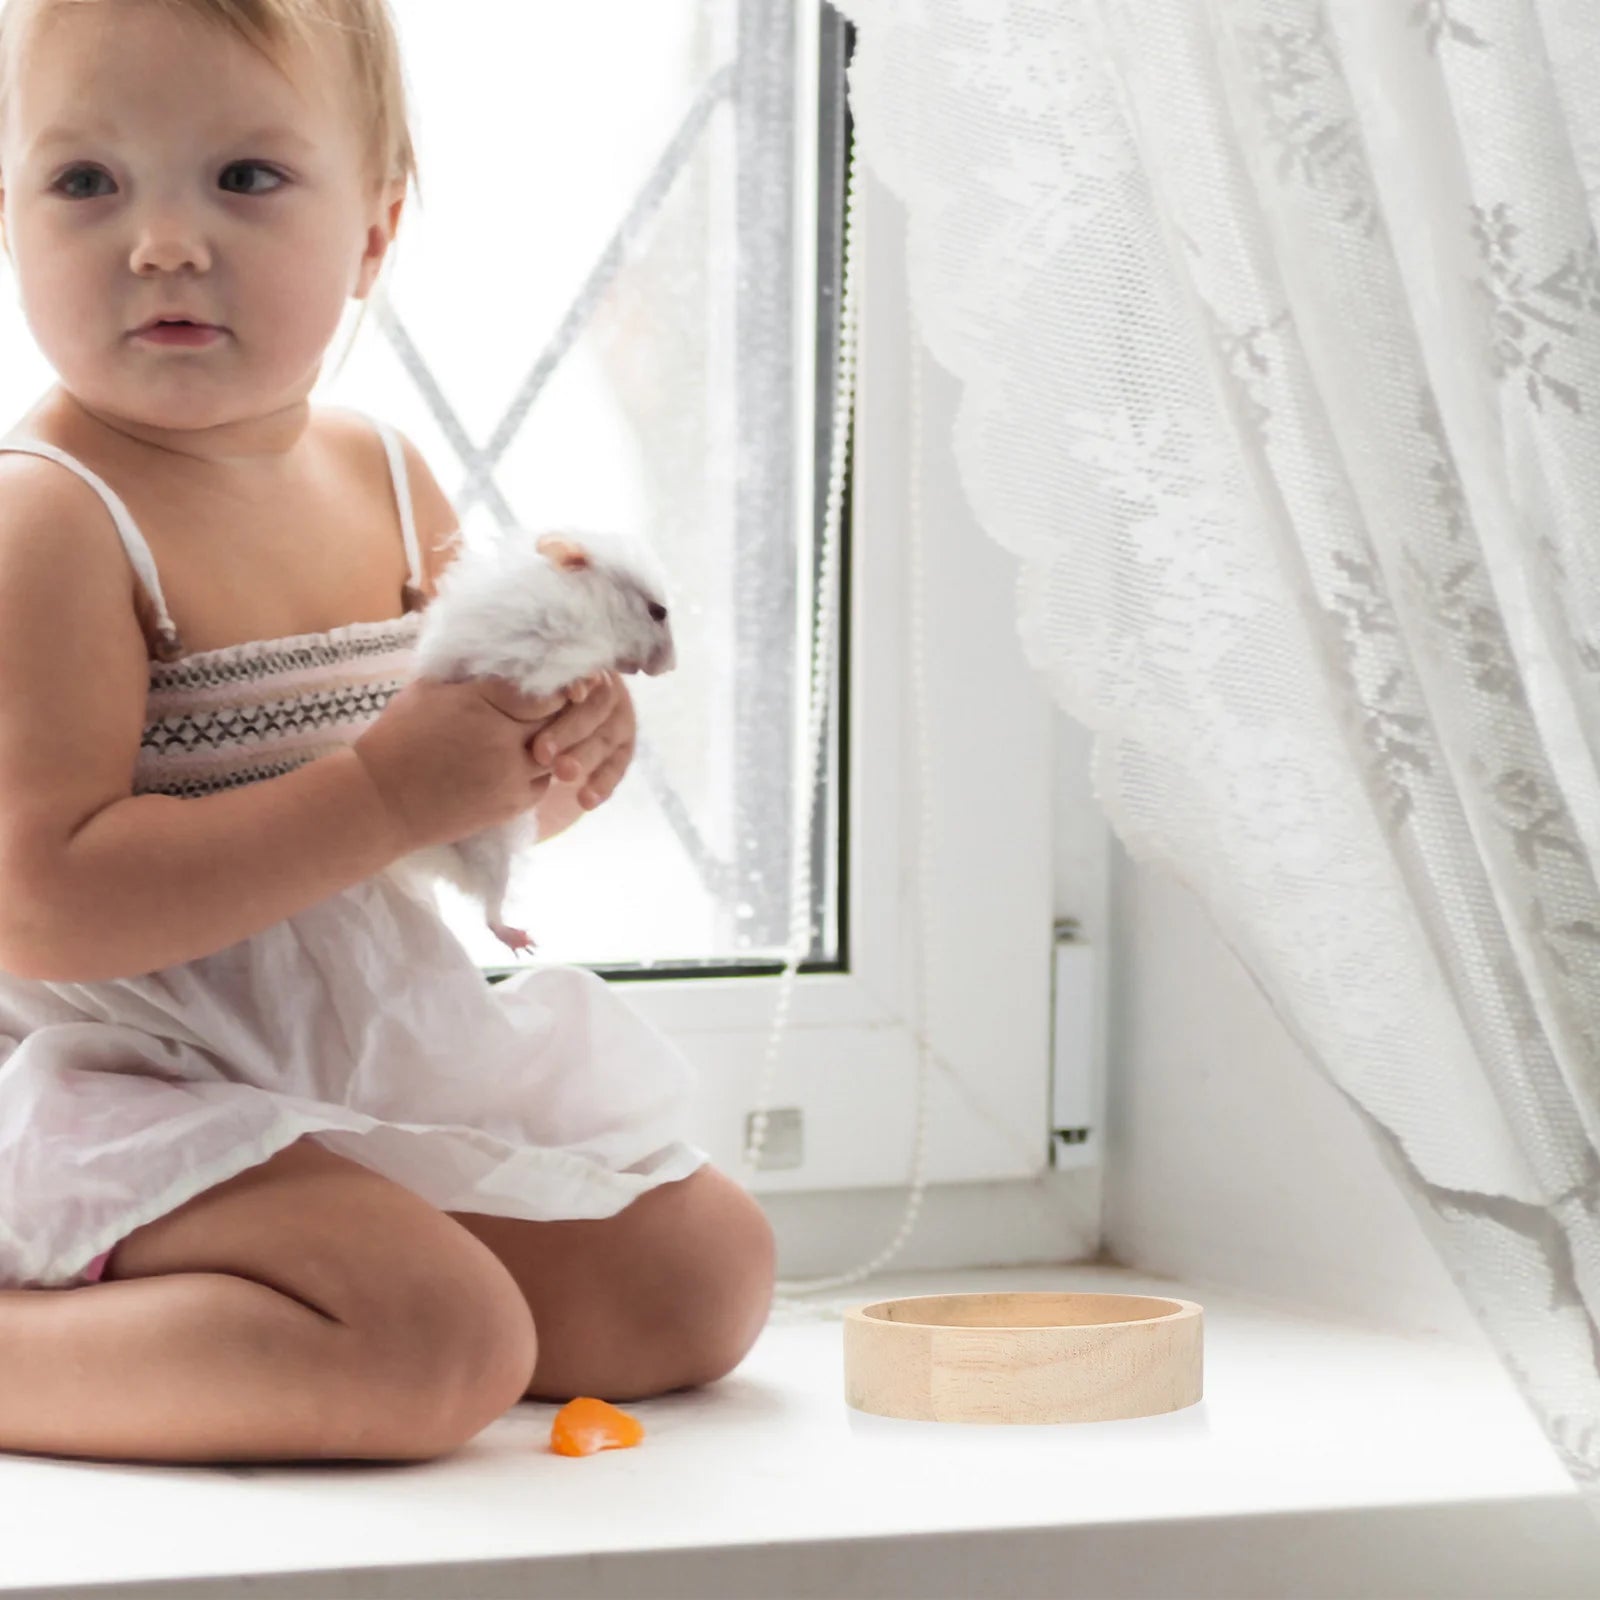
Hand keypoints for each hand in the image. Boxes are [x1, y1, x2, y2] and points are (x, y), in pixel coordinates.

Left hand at [527, 669, 636, 811]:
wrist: (534, 738)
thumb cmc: (522, 705)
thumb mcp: (523, 691)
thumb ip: (533, 686)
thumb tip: (543, 682)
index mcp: (582, 668)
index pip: (587, 671)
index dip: (578, 683)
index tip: (570, 695)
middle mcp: (606, 690)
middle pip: (597, 707)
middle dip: (569, 730)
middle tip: (541, 752)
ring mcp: (617, 722)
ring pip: (605, 739)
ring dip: (583, 758)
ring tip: (560, 775)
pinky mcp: (622, 751)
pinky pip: (616, 768)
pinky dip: (602, 784)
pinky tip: (585, 800)